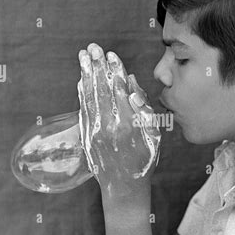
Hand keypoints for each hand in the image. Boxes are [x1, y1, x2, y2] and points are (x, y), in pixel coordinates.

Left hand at [77, 43, 160, 197]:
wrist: (124, 187)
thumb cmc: (144, 160)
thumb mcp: (154, 136)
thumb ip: (145, 109)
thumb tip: (132, 83)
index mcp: (129, 123)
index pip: (120, 90)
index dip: (114, 71)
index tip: (110, 54)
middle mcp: (110, 125)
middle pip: (102, 89)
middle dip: (96, 66)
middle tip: (92, 47)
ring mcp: (95, 131)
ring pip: (89, 97)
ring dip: (85, 75)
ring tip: (82, 56)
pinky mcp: (86, 136)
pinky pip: (83, 110)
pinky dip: (81, 94)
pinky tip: (80, 80)